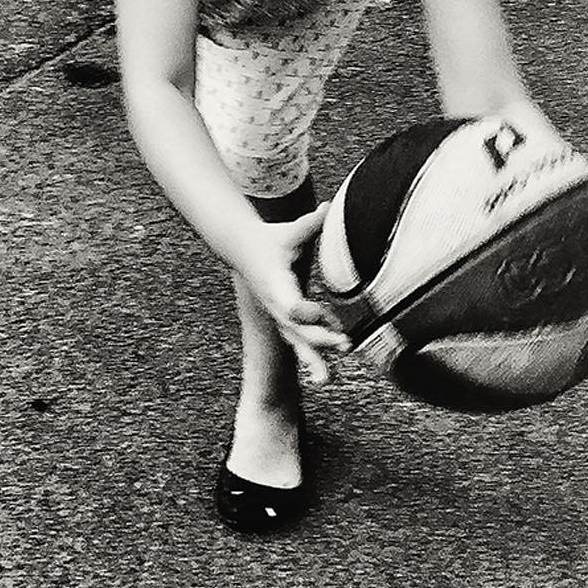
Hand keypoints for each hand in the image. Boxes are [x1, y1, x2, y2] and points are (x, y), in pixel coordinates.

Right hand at [241, 203, 350, 387]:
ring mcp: (279, 314)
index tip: (321, 315)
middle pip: (296, 329)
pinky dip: (312, 352)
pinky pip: (299, 339)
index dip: (304, 312)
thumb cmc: (270, 239)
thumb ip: (312, 223)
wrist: (243, 249)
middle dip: (318, 340)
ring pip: (295, 342)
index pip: (290, 304)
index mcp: (276, 285)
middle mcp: (276, 304)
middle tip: (343, 345)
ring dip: (311, 360)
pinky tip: (330, 362)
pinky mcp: (285, 318)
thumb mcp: (289, 232)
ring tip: (324, 380)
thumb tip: (330, 207)